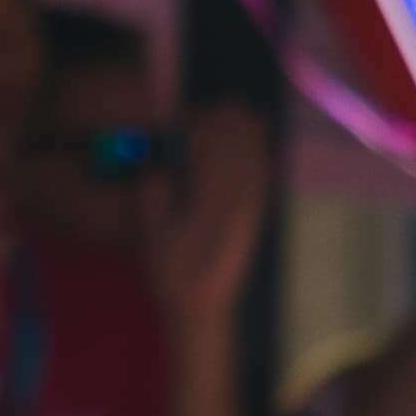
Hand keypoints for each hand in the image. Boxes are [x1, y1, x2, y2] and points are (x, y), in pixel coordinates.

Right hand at [146, 103, 273, 341]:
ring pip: (256, 158)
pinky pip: (264, 175)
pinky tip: (257, 142)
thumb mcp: (151, 235)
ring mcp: (252, 205)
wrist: (205, 306)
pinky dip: (260, 154)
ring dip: (246, 134)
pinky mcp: (258, 213)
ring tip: (237, 115)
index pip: (213, 151)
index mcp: (212, 200)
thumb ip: (154, 196)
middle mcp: (238, 198)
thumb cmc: (172, 271)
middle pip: (239, 148)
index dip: (203, 127)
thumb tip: (160, 166)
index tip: (193, 117)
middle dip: (227, 124)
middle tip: (216, 110)